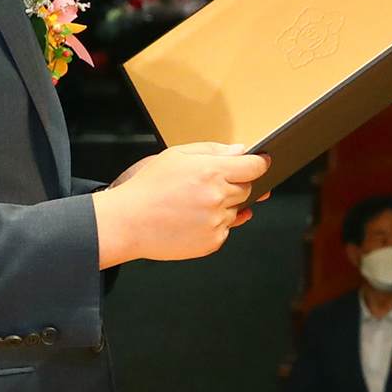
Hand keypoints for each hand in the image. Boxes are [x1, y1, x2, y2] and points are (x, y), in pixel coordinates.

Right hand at [94, 142, 270, 265]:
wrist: (128, 222)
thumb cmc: (148, 188)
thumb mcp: (176, 155)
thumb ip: (212, 150)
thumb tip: (239, 150)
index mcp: (212, 172)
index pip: (253, 167)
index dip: (260, 163)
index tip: (262, 163)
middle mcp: (218, 197)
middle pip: (247, 188)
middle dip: (235, 184)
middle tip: (208, 185)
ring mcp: (217, 222)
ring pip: (236, 210)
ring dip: (223, 205)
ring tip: (193, 204)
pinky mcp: (212, 242)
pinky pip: (226, 230)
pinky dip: (215, 224)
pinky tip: (193, 219)